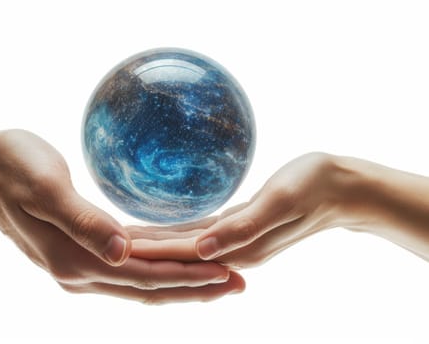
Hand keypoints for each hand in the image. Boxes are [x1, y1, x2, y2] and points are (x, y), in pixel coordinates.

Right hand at [0, 129, 243, 302]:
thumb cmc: (12, 171)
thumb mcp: (46, 189)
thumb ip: (84, 223)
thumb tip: (122, 253)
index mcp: (76, 260)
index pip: (145, 276)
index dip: (188, 277)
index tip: (227, 275)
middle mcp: (82, 270)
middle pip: (151, 287)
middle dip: (196, 287)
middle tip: (239, 283)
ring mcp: (83, 262)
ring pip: (145, 278)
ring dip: (183, 277)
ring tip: (222, 273)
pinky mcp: (85, 247)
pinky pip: (132, 260)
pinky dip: (162, 261)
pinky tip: (182, 252)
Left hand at [130, 153, 347, 267]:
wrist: (341, 188)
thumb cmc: (314, 187)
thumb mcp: (279, 201)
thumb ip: (242, 228)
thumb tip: (202, 251)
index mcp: (237, 250)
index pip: (179, 257)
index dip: (145, 253)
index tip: (111, 248)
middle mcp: (231, 252)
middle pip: (175, 257)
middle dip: (140, 253)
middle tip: (104, 244)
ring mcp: (234, 242)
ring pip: (182, 248)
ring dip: (152, 246)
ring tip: (119, 239)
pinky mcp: (236, 227)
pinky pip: (196, 233)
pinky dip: (172, 234)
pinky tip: (158, 227)